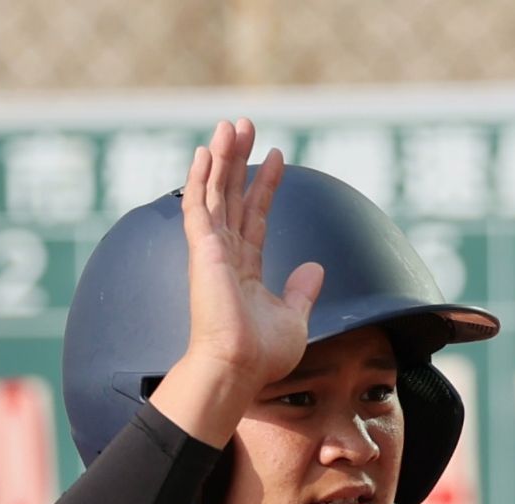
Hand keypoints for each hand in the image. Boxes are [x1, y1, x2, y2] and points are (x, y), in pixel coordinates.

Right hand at [149, 118, 324, 446]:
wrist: (238, 368)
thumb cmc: (261, 355)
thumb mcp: (293, 319)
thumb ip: (301, 291)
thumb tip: (316, 268)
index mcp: (244, 268)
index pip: (255, 215)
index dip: (266, 185)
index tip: (279, 156)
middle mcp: (225, 255)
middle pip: (232, 195)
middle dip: (239, 158)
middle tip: (246, 124)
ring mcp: (210, 251)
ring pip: (215, 192)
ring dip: (221, 157)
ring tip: (231, 124)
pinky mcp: (202, 250)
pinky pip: (198, 206)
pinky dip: (200, 178)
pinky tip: (204, 152)